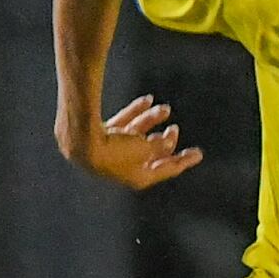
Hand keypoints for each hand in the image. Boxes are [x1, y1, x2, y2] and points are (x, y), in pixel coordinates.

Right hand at [72, 94, 203, 191]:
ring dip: (151, 121)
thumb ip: (159, 146)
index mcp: (137, 178)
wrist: (79, 138)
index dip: (183, 161)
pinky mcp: (99, 136)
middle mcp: (124, 168)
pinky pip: (122, 125)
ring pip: (136, 136)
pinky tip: (147, 100)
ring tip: (165, 109)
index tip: (199, 153)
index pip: (166, 170)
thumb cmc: (115, 148)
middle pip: (151, 155)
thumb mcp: (145, 148)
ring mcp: (110, 153)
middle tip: (175, 129)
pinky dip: (135, 113)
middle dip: (165, 141)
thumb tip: (167, 144)